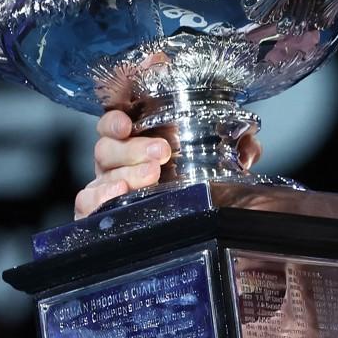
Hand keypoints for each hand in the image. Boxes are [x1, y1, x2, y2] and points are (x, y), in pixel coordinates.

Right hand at [74, 110, 262, 218]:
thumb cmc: (193, 181)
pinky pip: (87, 200)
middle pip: (109, 143)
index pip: (119, 117)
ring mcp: (107, 183)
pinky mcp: (99, 209)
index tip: (127, 119)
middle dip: (134, 146)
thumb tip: (250, 147)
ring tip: (151, 174)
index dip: (117, 113)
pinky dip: (100, 195)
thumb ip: (236, 148)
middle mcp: (118, 158)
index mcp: (139, 138)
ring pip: (102, 170)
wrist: (190, 224)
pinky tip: (119, 192)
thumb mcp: (218, 160)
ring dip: (127, 170)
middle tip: (162, 152)